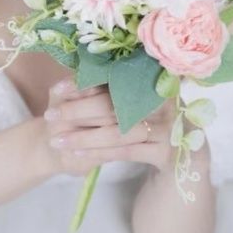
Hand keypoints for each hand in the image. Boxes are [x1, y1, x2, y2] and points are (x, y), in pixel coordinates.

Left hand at [41, 77, 177, 174]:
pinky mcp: (165, 150)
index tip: (58, 88)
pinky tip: (78, 155)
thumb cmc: (148, 116)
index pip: (112, 77)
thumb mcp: (131, 98)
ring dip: (84, 137)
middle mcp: (162, 99)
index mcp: (152, 78)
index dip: (84, 83)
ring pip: (117, 131)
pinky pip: (126, 151)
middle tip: (50, 116)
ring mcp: (166, 126)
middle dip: (77, 111)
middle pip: (113, 104)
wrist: (182, 148)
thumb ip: (105, 88)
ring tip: (58, 141)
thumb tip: (63, 85)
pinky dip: (100, 153)